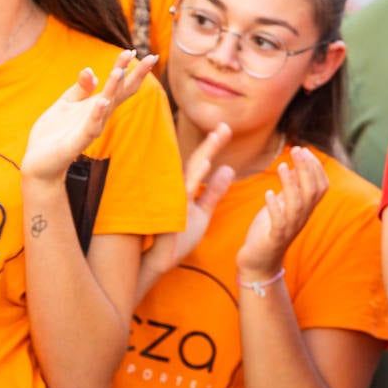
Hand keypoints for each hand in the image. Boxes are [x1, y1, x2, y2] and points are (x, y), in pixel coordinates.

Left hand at [21, 50, 155, 183]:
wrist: (39, 161)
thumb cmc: (54, 132)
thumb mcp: (66, 104)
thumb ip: (80, 88)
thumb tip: (90, 70)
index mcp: (95, 105)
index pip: (116, 84)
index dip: (124, 68)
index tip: (132, 50)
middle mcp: (98, 115)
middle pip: (120, 92)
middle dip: (135, 75)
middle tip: (152, 57)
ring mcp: (90, 127)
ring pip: (107, 105)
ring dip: (114, 88)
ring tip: (120, 71)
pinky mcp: (78, 139)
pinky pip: (91, 125)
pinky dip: (97, 113)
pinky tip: (102, 100)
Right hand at [140, 123, 234, 282]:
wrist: (159, 262)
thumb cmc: (177, 238)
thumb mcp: (203, 212)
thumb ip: (214, 191)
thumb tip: (228, 168)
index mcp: (184, 188)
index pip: (200, 162)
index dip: (213, 145)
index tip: (225, 128)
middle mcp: (176, 189)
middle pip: (196, 161)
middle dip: (211, 144)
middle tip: (225, 125)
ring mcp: (172, 198)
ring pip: (190, 171)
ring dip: (205, 154)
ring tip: (218, 137)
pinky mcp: (170, 209)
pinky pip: (184, 189)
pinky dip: (195, 176)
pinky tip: (206, 163)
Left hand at [236, 146, 326, 279]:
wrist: (257, 262)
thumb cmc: (268, 231)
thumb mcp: (280, 206)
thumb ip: (289, 190)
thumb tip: (295, 168)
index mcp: (304, 210)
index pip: (320, 186)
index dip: (315, 168)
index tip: (303, 150)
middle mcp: (301, 218)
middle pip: (312, 192)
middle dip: (306, 170)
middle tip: (297, 151)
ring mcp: (289, 228)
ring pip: (297, 205)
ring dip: (291, 184)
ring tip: (282, 166)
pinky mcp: (274, 238)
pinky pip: (279, 223)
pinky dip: (275, 208)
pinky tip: (269, 194)